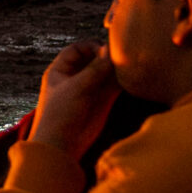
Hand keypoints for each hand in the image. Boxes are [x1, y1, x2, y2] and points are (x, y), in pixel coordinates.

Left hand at [30, 39, 118, 158]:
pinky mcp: (101, 102)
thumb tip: (110, 50)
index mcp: (60, 71)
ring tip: (129, 64)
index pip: (76, 50)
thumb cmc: (60, 114)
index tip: (105, 49)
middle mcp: (75, 78)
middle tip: (122, 55)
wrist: (61, 146)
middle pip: (93, 59)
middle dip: (107, 57)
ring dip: (116, 68)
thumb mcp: (75, 87)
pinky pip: (113, 86)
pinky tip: (132, 77)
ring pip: (105, 73)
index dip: (90, 46)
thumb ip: (95, 69)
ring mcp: (89, 90)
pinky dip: (122, 81)